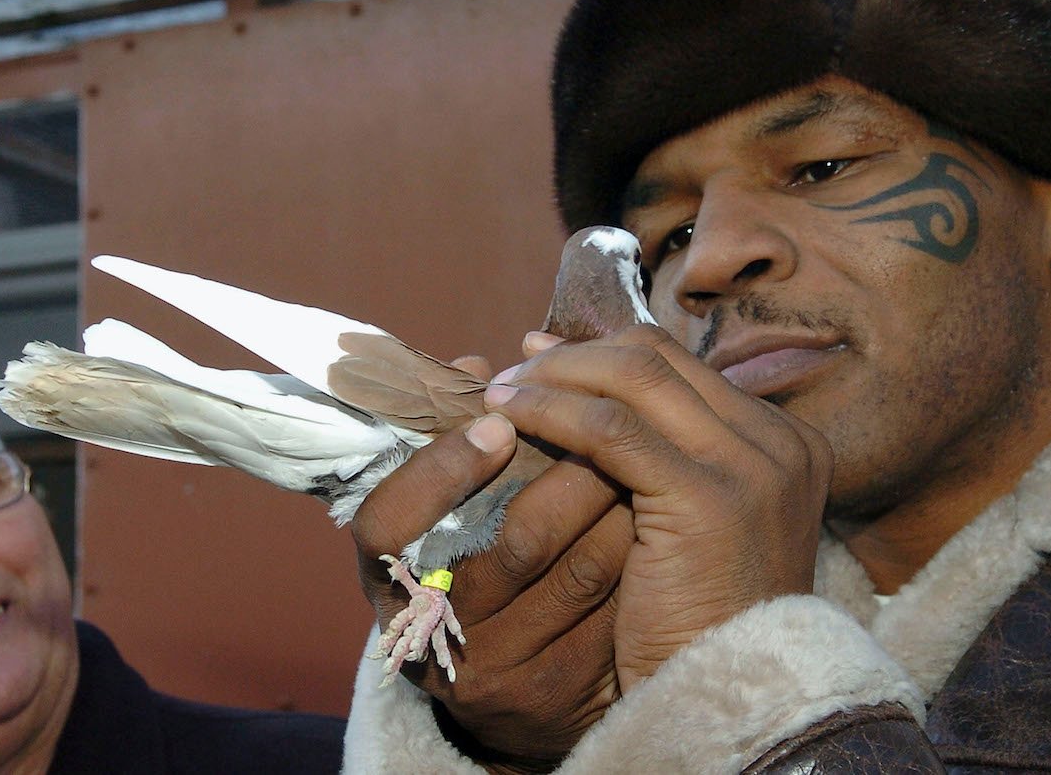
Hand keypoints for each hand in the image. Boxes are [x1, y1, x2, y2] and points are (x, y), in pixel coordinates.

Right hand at [351, 356, 633, 769]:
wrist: (520, 688)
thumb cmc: (479, 568)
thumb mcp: (446, 517)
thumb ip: (455, 445)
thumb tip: (473, 361)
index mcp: (392, 579)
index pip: (386, 526)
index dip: (440, 467)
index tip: (496, 420)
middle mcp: (439, 633)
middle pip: (511, 542)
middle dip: (570, 467)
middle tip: (604, 417)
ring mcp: (505, 666)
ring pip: (582, 569)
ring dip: (623, 498)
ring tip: (647, 448)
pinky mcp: (564, 689)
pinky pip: (621, 605)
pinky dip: (646, 548)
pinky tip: (663, 510)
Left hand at [484, 325, 832, 689]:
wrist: (731, 694)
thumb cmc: (699, 619)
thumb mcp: (696, 526)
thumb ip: (671, 463)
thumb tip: (603, 406)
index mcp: (782, 442)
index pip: (682, 367)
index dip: (608, 353)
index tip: (548, 358)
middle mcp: (777, 441)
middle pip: (660, 359)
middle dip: (578, 354)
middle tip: (520, 362)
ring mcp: (750, 465)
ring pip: (635, 380)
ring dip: (558, 376)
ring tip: (503, 389)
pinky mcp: (706, 497)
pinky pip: (612, 430)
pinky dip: (554, 412)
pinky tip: (511, 415)